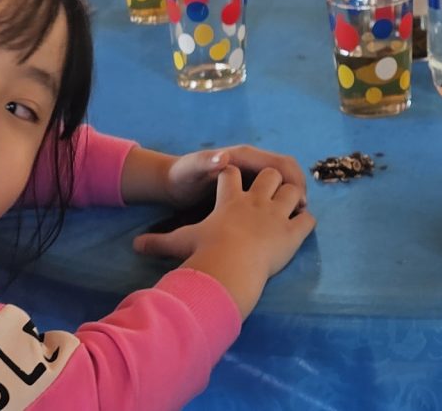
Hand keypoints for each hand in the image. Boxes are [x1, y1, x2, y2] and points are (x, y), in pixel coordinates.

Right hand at [139, 168, 316, 315]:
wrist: (230, 267)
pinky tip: (303, 225)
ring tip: (292, 206)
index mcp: (229, 199)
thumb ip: (159, 242)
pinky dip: (307, 222)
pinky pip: (307, 220)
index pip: (230, 173)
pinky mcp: (292, 233)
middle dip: (271, 179)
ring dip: (294, 196)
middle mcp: (256, 201)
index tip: (231, 178)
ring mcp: (277, 215)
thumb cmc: (205, 251)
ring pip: (292, 192)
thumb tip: (134, 246)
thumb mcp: (181, 242)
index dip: (231, 173)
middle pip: (269, 174)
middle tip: (271, 190)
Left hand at [160, 145, 307, 210]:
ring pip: (281, 181)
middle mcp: (252, 162)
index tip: (300, 202)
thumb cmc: (183, 176)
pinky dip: (280, 202)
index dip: (293, 181)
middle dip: (298, 189)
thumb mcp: (192, 169)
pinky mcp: (247, 186)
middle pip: (287, 170)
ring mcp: (251, 174)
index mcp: (245, 157)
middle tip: (301, 212)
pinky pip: (271, 191)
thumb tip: (223, 158)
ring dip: (291, 196)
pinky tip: (280, 221)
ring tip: (295, 218)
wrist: (173, 183)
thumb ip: (206, 162)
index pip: (280, 164)